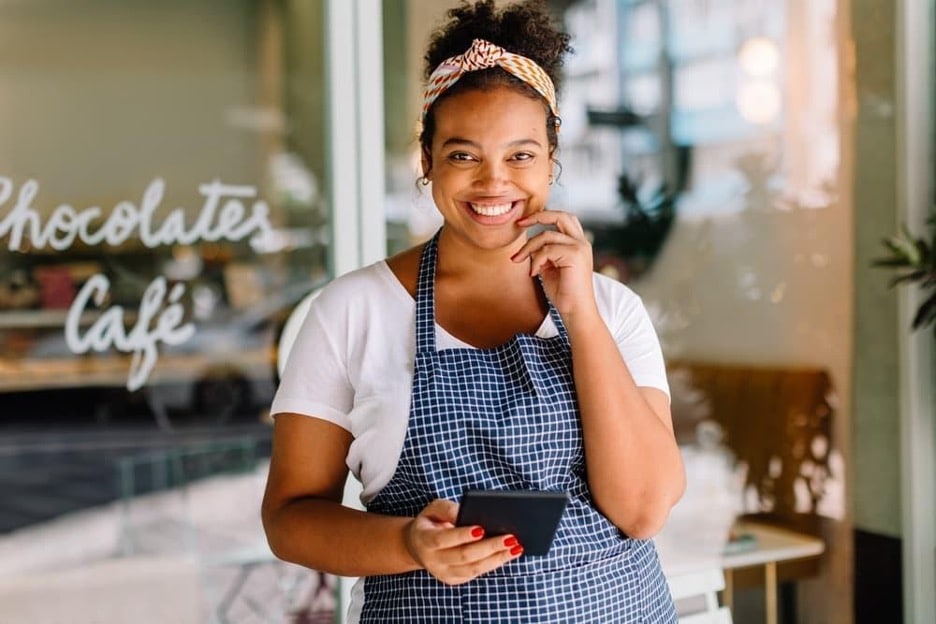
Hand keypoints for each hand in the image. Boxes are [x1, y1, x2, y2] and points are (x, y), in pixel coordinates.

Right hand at [404, 499, 523, 584]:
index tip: (481, 529)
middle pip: (464, 556)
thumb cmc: (430, 522)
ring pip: (474, 569)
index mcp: (425, 540)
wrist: (416, 546)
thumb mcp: (433, 509)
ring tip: (516, 547)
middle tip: (511, 537)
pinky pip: (476, 573)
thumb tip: (466, 512)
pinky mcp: (455, 580)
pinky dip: (494, 563)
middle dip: (489, 547)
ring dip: (497, 559)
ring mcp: (444, 573)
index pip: (444, 539)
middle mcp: (434, 561)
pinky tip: (508, 554)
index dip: (462, 535)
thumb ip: (448, 509)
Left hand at [513, 210, 596, 318]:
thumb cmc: (563, 293)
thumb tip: (529, 244)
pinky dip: (535, 260)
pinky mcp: (575, 255)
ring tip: (518, 260)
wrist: (576, 311)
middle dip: (538, 216)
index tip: (523, 223)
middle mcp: (582, 242)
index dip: (544, 216)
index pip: (563, 219)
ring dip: (528, 248)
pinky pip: (546, 250)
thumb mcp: (549, 268)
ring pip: (546, 235)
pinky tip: (533, 273)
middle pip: (561, 215)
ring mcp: (580, 247)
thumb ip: (543, 253)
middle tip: (519, 224)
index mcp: (578, 243)